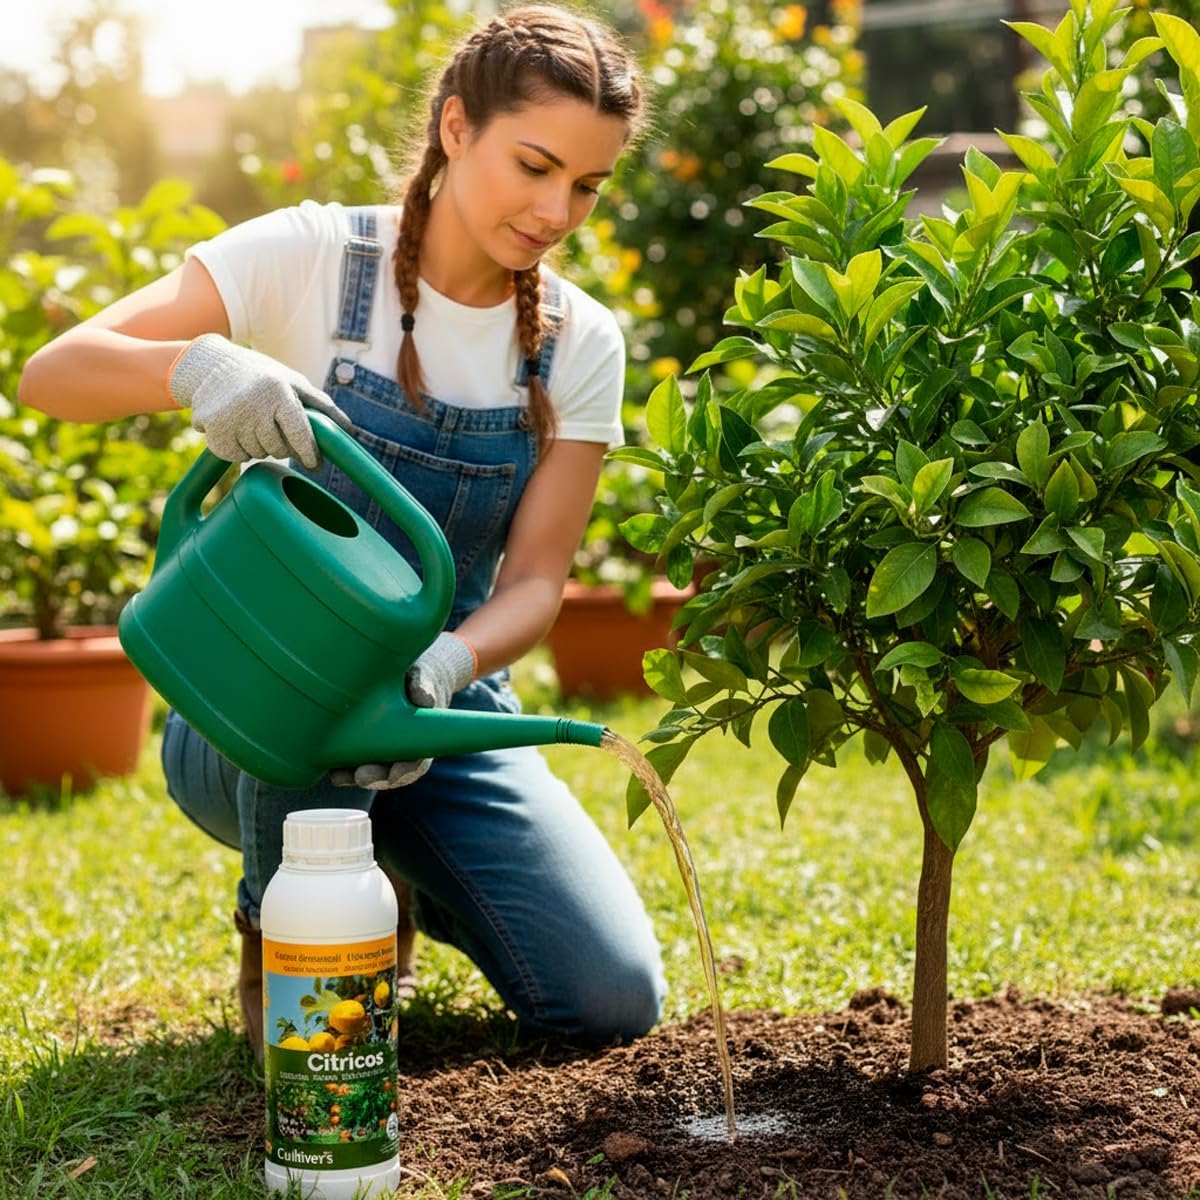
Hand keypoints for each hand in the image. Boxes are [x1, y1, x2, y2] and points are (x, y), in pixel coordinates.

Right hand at [168, 333, 351, 468]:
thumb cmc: (263, 376)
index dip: (309, 454)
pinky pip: (236, 456)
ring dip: (260, 446)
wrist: (211, 365)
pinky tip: (238, 430)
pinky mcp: (211, 427)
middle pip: (279, 449)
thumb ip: (321, 406)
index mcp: (278, 391)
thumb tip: (349, 431)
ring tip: (254, 423)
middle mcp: (254, 403)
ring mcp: (230, 416)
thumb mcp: (293, 382)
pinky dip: (240, 450)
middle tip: (274, 428)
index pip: (300, 433)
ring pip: (257, 454)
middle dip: (281, 445)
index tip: (315, 465)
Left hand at [331, 633, 476, 789]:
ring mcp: (380, 749)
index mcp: (421, 740)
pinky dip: (342, 766)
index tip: (394, 776)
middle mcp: (401, 750)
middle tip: (361, 776)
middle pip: (389, 774)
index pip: (415, 764)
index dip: (405, 773)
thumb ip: (424, 687)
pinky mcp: (361, 743)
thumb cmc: (419, 678)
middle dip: (375, 778)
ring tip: (339, 776)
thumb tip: (424, 697)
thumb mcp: (424, 678)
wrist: (406, 674)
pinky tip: (329, 766)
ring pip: (368, 770)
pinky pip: (352, 760)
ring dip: (353, 776)